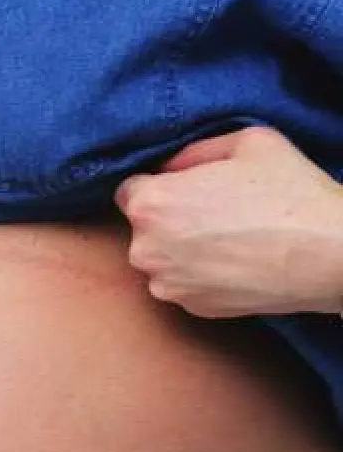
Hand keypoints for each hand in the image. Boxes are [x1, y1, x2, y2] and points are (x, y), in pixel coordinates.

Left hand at [116, 127, 342, 317]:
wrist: (332, 255)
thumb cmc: (291, 193)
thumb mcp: (246, 142)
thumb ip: (193, 151)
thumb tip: (169, 166)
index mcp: (150, 204)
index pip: (129, 191)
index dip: (158, 186)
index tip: (186, 188)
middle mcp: (146, 250)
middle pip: (143, 228)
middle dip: (168, 218)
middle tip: (214, 212)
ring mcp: (167, 285)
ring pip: (162, 259)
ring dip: (182, 249)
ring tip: (228, 238)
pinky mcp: (191, 308)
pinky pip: (184, 283)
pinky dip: (200, 274)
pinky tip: (235, 261)